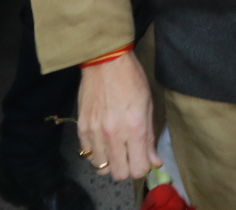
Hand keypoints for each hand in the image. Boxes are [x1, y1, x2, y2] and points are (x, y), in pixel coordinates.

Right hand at [76, 52, 158, 181]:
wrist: (105, 61)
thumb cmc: (132, 80)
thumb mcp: (148, 106)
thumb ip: (150, 138)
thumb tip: (154, 162)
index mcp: (135, 129)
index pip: (138, 169)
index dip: (142, 167)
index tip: (143, 158)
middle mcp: (113, 135)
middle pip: (119, 174)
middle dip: (127, 168)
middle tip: (129, 155)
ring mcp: (95, 132)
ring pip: (101, 168)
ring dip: (110, 162)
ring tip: (114, 148)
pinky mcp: (81, 128)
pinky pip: (87, 154)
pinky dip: (96, 153)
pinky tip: (102, 141)